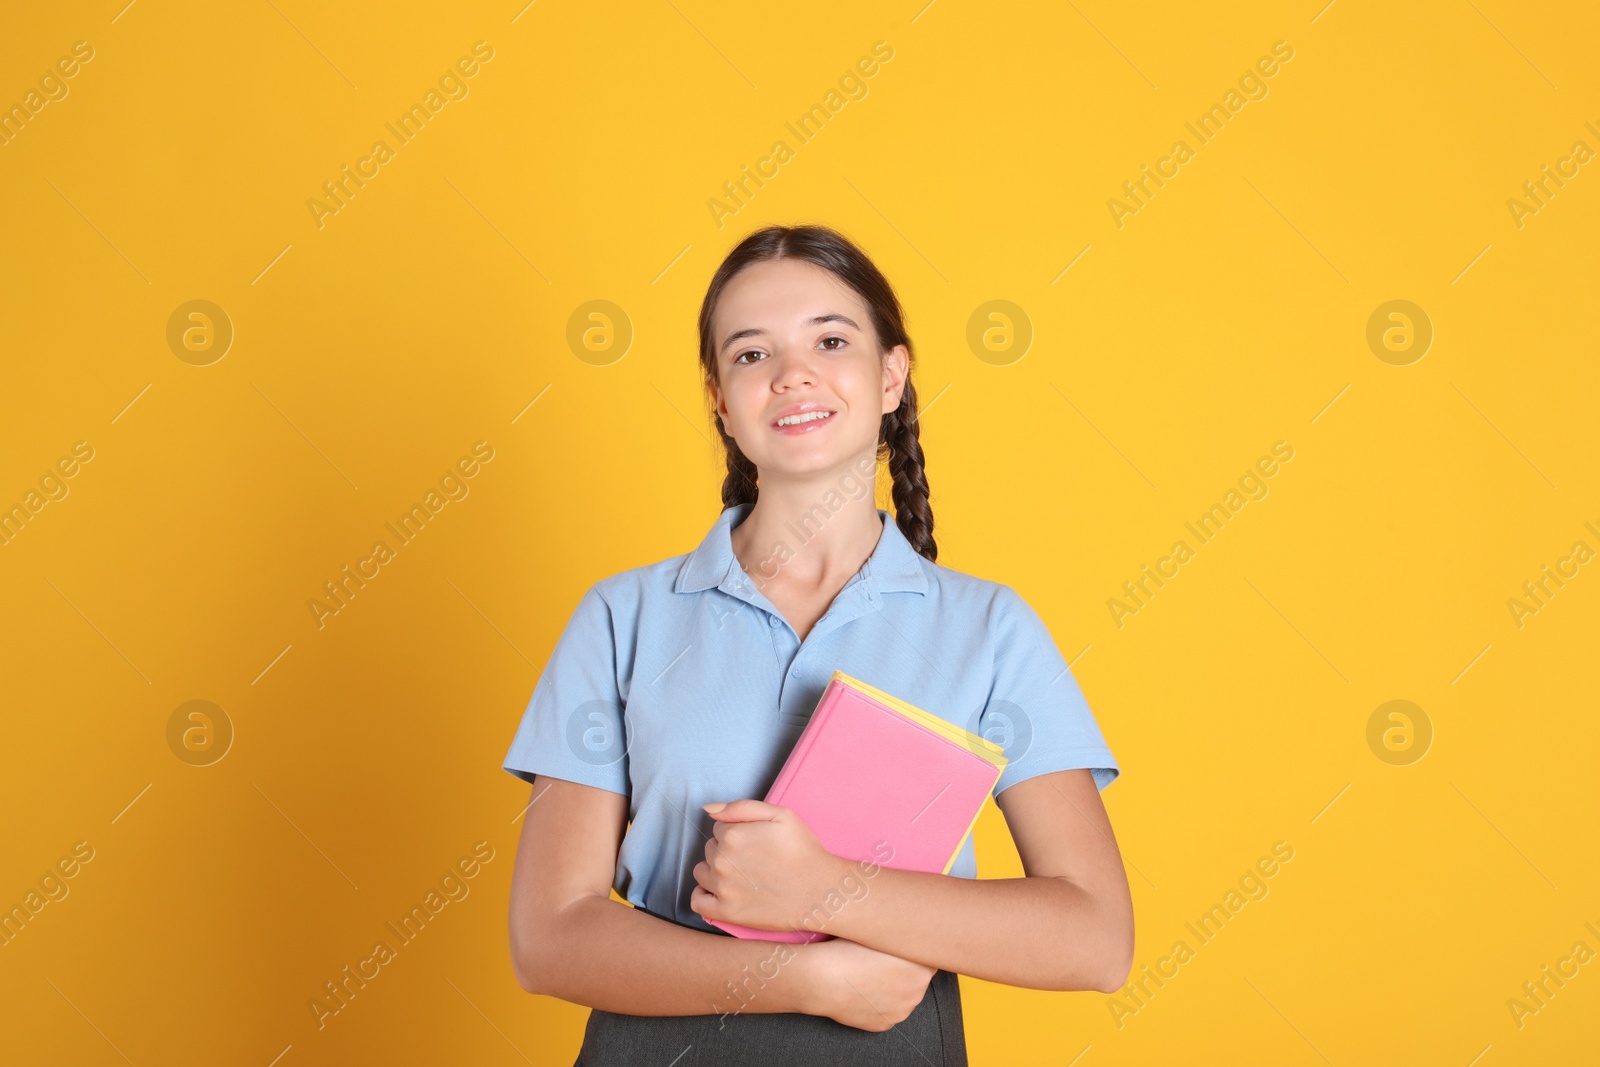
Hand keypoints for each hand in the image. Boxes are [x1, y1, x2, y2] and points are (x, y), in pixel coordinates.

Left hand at [689, 799, 848, 932]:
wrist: (820, 891)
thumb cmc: (803, 851)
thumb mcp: (781, 815)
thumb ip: (741, 807)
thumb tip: (708, 809)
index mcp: (733, 835)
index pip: (719, 828)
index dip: (737, 832)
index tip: (754, 842)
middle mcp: (722, 861)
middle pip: (710, 849)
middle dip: (726, 851)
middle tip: (752, 860)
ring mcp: (722, 888)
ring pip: (701, 872)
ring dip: (714, 871)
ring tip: (739, 876)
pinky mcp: (727, 912)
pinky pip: (697, 902)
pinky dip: (704, 895)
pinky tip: (718, 892)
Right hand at [795, 937, 936, 1031]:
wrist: (822, 978)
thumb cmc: (847, 948)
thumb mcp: (881, 931)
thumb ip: (902, 935)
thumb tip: (912, 931)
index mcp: (922, 968)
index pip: (928, 956)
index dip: (912, 949)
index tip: (899, 945)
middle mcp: (917, 992)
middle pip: (917, 977)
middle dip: (904, 969)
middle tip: (879, 958)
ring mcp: (900, 1011)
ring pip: (903, 995)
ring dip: (893, 986)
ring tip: (868, 974)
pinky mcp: (884, 1024)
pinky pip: (887, 1010)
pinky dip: (878, 1002)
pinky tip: (862, 990)